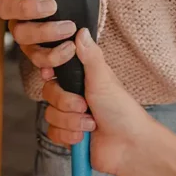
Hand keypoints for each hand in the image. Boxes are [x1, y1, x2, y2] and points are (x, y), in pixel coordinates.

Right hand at [0, 0, 111, 70]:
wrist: (86, 19)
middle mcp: (17, 8)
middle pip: (4, 8)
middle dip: (26, 7)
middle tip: (51, 6)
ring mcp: (23, 30)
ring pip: (20, 35)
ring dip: (44, 33)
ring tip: (69, 29)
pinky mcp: (35, 51)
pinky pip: (35, 59)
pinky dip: (50, 59)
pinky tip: (66, 54)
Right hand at [40, 29, 151, 175]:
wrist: (127, 145)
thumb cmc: (121, 109)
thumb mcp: (104, 79)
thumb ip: (90, 56)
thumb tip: (81, 30)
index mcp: (82, 77)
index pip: (55, 68)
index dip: (49, 71)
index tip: (50, 73)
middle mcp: (74, 94)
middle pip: (48, 93)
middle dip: (66, 103)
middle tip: (85, 106)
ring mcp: (70, 115)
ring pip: (50, 115)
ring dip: (71, 122)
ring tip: (91, 123)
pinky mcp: (67, 135)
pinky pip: (52, 133)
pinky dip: (68, 136)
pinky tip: (83, 136)